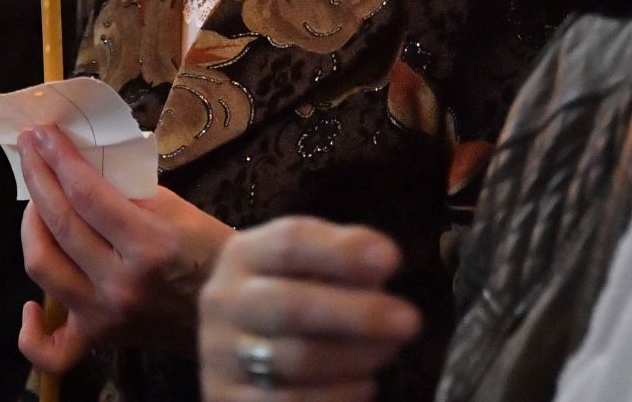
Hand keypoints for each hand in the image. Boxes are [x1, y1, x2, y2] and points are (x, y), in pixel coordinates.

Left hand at [18, 124, 233, 367]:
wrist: (233, 310)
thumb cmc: (211, 252)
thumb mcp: (179, 209)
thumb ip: (129, 191)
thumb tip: (83, 166)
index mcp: (149, 245)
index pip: (87, 194)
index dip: (59, 158)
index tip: (42, 133)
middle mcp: (121, 284)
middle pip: (60, 224)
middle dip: (38, 178)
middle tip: (29, 151)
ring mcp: (106, 316)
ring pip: (43, 269)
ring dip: (30, 227)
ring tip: (36, 202)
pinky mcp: (100, 339)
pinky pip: (52, 349)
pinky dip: (32, 332)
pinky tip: (31, 305)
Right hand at [198, 218, 420, 400]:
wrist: (230, 338)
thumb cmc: (287, 291)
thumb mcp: (304, 264)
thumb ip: (341, 260)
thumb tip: (381, 266)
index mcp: (244, 255)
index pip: (290, 244)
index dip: (343, 252)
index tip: (393, 260)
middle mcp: (225, 302)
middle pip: (291, 307)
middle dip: (357, 314)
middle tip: (410, 320)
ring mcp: (221, 356)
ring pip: (294, 360)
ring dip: (355, 357)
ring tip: (390, 351)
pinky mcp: (227, 399)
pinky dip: (337, 397)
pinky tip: (366, 386)